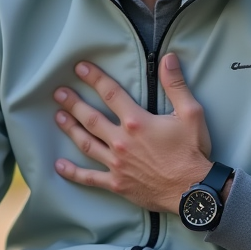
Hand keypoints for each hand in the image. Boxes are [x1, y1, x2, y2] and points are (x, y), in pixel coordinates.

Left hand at [53, 52, 212, 212]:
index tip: (79, 68)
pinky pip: (89, 178)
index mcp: (136, 122)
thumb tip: (168, 59)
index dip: (94, 78)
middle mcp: (121, 141)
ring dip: (71, 129)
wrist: (193, 190)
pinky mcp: (116, 183)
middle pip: (91, 118)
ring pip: (86, 144)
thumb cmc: (192, 151)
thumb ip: (176, 84)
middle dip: (73, 103)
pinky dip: (73, 172)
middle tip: (58, 93)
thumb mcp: (190, 113)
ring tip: (58, 117)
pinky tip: (59, 165)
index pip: (110, 93)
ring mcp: (116, 163)